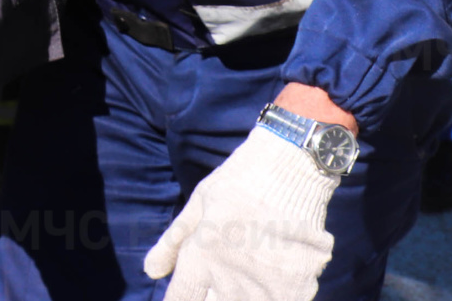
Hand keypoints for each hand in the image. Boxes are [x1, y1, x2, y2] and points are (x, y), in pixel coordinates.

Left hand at [142, 124, 339, 300]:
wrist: (293, 166)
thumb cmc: (239, 181)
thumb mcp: (199, 203)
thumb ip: (173, 242)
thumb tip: (151, 272)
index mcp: (203, 256)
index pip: (181, 299)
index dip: (180, 298)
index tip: (189, 289)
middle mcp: (233, 277)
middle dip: (216, 292)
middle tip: (228, 260)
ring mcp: (269, 286)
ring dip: (245, 292)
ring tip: (252, 259)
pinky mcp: (300, 288)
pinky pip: (282, 300)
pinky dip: (275, 291)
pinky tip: (274, 268)